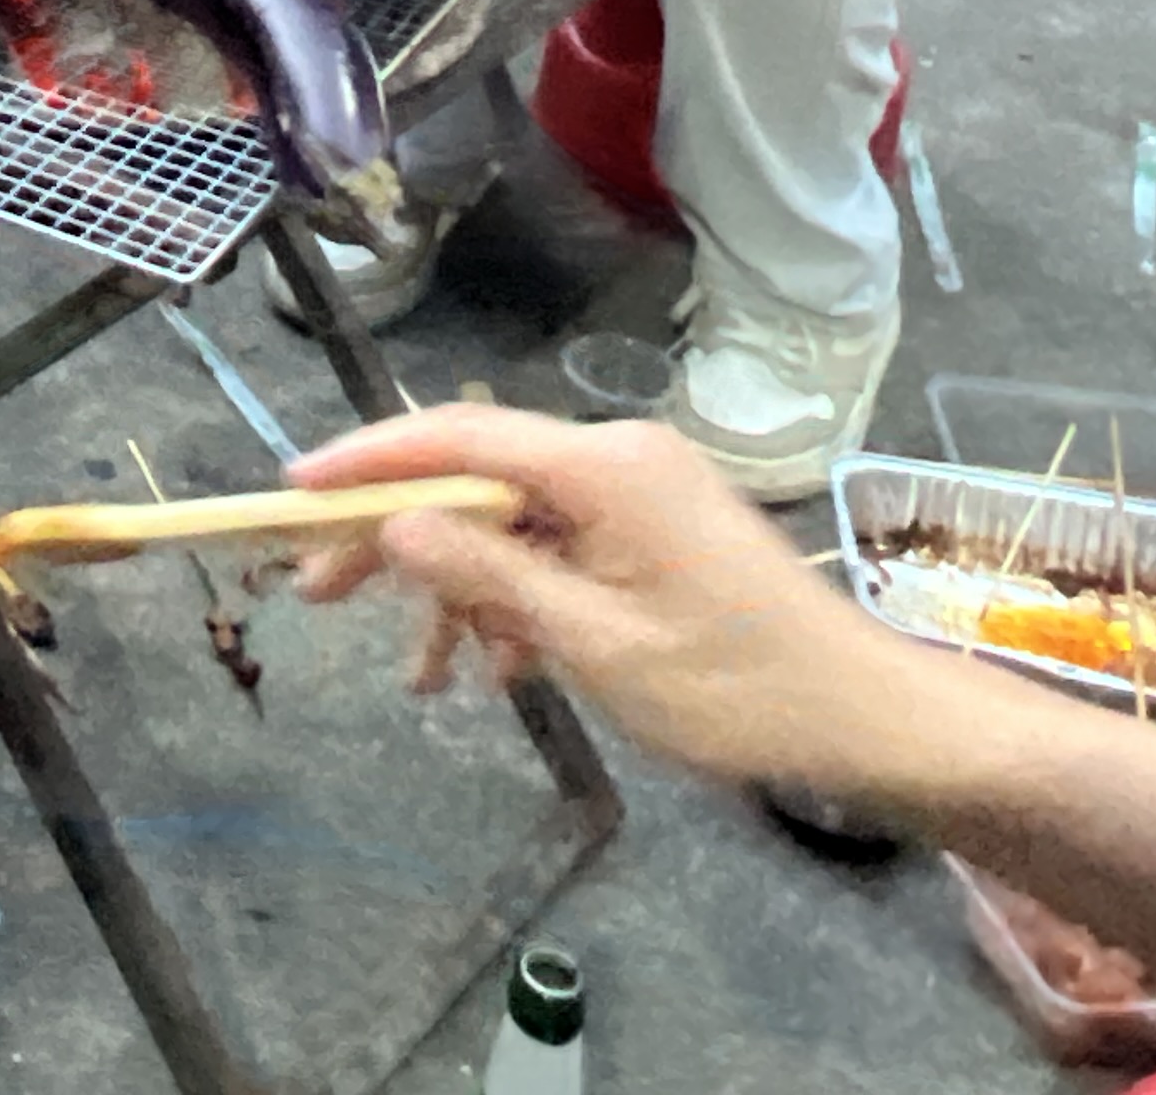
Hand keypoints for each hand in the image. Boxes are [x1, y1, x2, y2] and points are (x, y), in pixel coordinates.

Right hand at [285, 405, 934, 798]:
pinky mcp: (652, 531)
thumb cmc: (735, 688)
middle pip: (472, 477)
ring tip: (422, 676)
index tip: (291, 493)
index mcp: (603, 466)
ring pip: (508, 522)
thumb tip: (396, 525)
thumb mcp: (594, 643)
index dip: (366, 462)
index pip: (456, 436)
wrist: (864, 719)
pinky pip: (555, 548)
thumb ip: (489, 575)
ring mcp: (636, 493)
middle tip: (320, 594)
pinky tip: (500, 669)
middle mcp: (615, 457)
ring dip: (458, 590)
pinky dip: (516, 600)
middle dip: (396, 538)